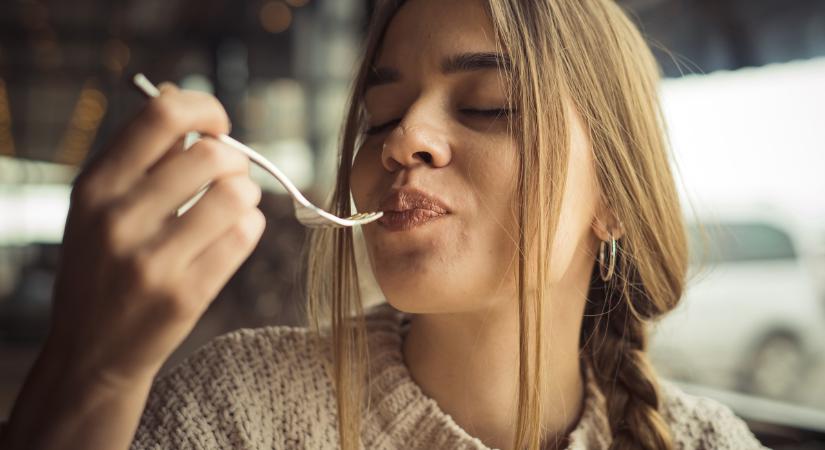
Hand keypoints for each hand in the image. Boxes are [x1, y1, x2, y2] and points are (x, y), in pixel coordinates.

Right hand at [47, 84, 264, 385]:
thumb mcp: (98, 207)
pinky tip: (235, 233)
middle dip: (234, 159)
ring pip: (237, 194)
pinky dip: (251, 226)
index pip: (162, 115)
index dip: (205, 108)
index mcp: (95, 186)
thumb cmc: (103, 267)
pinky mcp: (184, 296)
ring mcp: (151, 261)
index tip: (217, 126)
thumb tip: (178, 93)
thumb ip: (138, 155)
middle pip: (212, 154)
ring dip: (247, 193)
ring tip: (233, 206)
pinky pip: (245, 236)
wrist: (90, 353)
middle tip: (229, 175)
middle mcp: (118, 219)